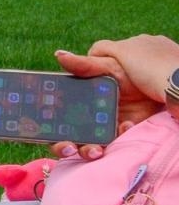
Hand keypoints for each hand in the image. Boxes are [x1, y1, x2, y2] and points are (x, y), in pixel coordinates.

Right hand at [51, 35, 174, 157]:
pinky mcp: (135, 127)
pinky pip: (118, 138)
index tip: (50, 126)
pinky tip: (126, 127)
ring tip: (95, 149)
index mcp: (97, 83)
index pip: (68, 102)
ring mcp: (120, 116)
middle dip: (69, 139)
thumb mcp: (118, 60)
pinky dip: (120, 134)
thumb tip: (59, 55)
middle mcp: (105, 101)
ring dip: (90, 144)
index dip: (56, 116)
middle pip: (77, 124)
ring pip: (93, 137)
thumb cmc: (153, 66)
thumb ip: (88, 62)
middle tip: (69, 146)